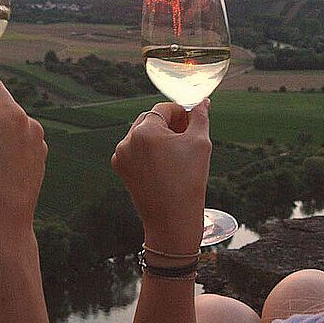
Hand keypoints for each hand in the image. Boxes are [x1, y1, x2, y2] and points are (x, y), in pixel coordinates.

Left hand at [111, 101, 211, 254]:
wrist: (172, 220)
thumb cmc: (189, 181)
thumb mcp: (200, 143)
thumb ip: (200, 117)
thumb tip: (202, 102)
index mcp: (144, 131)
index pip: (164, 108)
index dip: (181, 112)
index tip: (193, 121)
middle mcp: (127, 141)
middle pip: (151, 119)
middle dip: (169, 124)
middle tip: (187, 135)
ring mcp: (121, 156)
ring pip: (142, 135)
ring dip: (158, 137)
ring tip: (177, 152)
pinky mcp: (121, 169)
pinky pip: (135, 151)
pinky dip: (148, 152)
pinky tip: (165, 165)